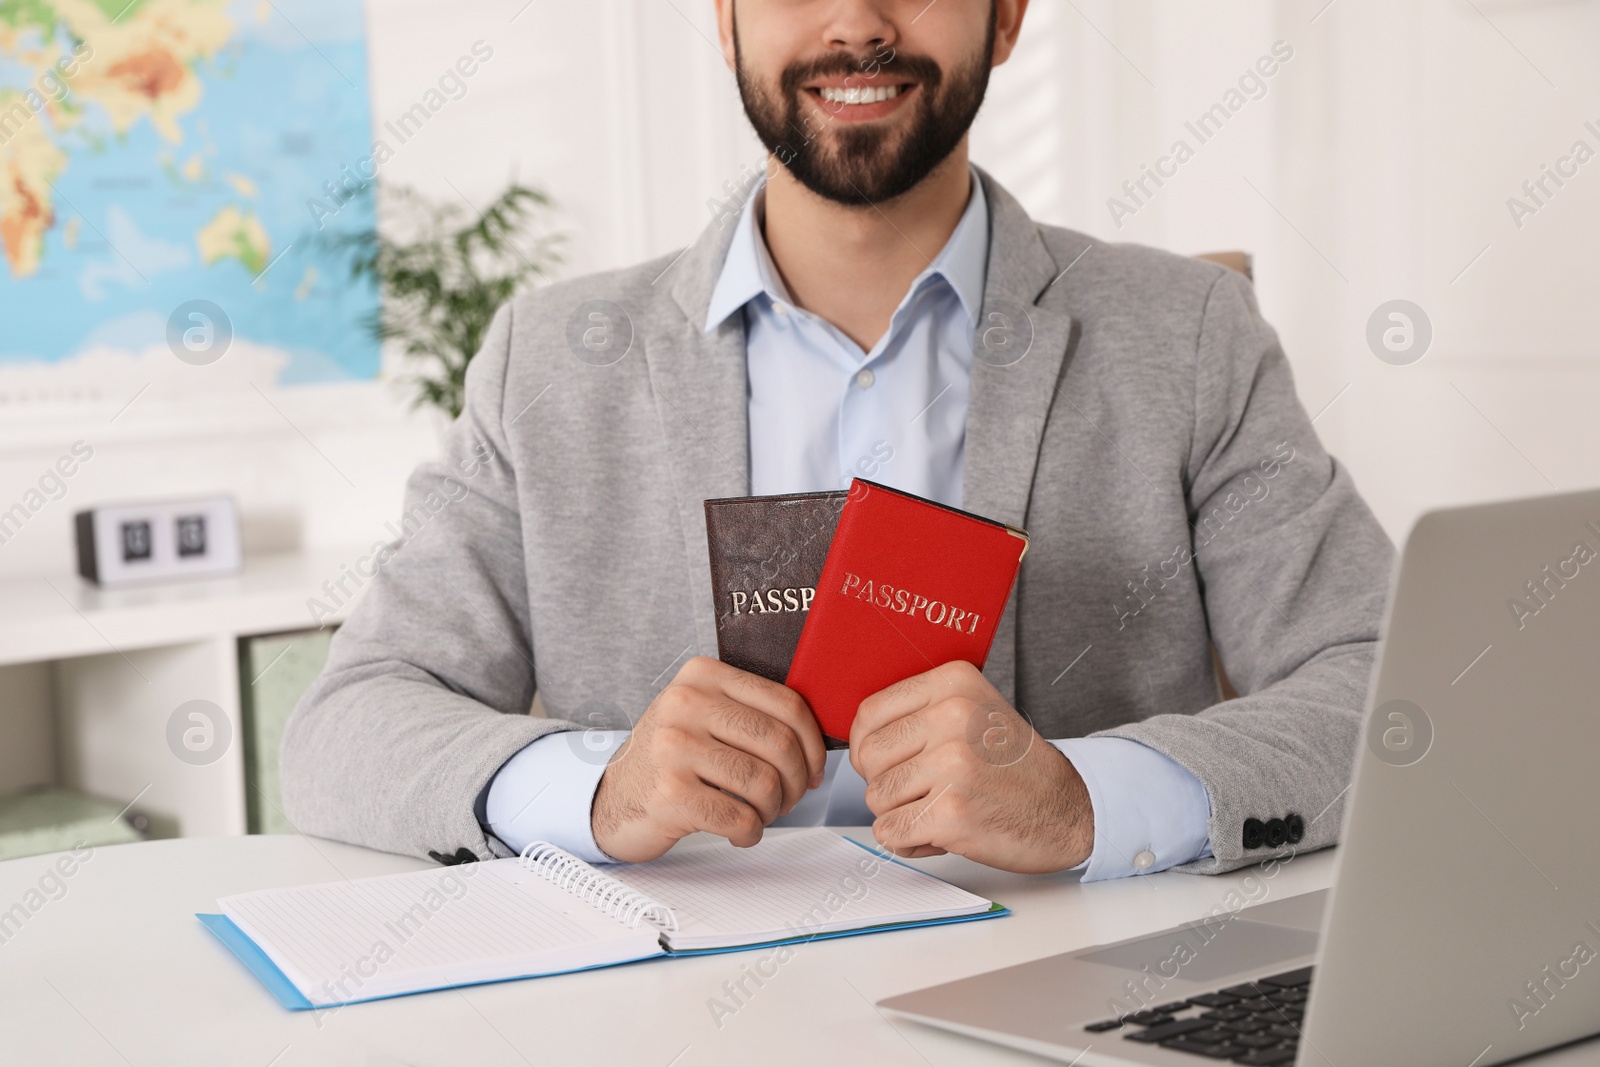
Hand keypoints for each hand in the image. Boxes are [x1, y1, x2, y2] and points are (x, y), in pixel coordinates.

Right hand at [592, 657, 826, 861]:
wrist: (610, 800)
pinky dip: (750, 833)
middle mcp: (685, 704)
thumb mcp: (703, 716)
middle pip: (780, 743)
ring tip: (758, 814)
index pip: (786, 703)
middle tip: (787, 799)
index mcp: (702, 676)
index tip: (813, 769)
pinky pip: (740, 818)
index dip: (813, 744)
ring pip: (764, 784)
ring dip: (772, 810)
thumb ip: (750, 712)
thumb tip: (818, 737)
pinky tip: (738, 832)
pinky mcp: (670, 794)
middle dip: (795, 782)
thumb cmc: (672, 761)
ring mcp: (674, 748)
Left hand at [849, 660, 1093, 872]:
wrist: (1071, 809)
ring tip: (939, 809)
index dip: (866, 745)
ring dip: (899, 814)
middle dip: (885, 782)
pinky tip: (940, 833)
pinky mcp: (951, 812)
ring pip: (876, 797)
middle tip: (920, 790)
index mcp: (953, 683)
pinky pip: (890, 832)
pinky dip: (909, 841)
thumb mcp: (975, 710)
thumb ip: (921, 711)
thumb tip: (858, 733)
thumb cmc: (1014, 766)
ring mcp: (952, 765)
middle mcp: (952, 717)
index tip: (884, 761)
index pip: (869, 713)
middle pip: (868, 757)